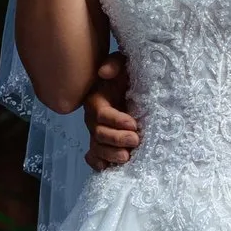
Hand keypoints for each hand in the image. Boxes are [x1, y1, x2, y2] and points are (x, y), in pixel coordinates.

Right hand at [83, 56, 139, 171]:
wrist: (133, 90)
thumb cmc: (128, 76)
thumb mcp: (124, 63)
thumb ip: (115, 64)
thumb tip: (104, 73)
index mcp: (97, 101)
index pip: (102, 114)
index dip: (116, 121)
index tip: (133, 124)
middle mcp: (94, 120)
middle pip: (99, 134)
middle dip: (117, 139)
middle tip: (136, 140)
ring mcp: (97, 134)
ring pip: (97, 148)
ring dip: (110, 155)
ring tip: (126, 157)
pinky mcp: (102, 145)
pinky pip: (93, 157)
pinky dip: (98, 163)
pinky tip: (107, 168)